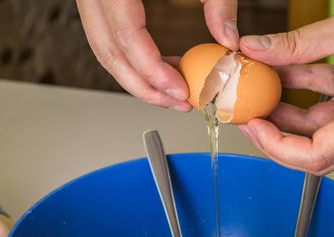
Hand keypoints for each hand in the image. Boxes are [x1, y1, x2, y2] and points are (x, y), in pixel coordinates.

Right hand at [76, 0, 238, 110]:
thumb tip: (229, 40)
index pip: (126, 37)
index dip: (153, 72)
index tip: (180, 92)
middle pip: (108, 53)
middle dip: (143, 86)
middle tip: (177, 102)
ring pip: (104, 50)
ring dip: (137, 78)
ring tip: (172, 92)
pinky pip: (109, 37)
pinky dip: (134, 59)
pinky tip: (162, 68)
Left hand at [238, 0, 333, 173]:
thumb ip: (296, 44)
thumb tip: (256, 49)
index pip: (319, 155)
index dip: (279, 147)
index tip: (254, 126)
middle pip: (316, 153)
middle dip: (277, 140)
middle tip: (249, 120)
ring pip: (317, 130)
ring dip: (285, 116)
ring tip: (258, 96)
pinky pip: (325, 104)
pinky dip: (301, 93)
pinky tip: (280, 76)